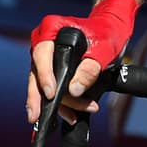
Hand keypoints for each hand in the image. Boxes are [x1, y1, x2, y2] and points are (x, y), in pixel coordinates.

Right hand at [26, 0, 136, 124]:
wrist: (111, 29)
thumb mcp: (103, 49)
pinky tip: (71, 114)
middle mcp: (43, 42)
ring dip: (59, 104)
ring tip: (73, 116)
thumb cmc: (106, 33)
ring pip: (44, 85)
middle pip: (36, 73)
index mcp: (51, 29)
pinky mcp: (52, 70)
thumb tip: (74, 90)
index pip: (41, 55)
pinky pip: (52, 89)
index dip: (44, 76)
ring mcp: (46, 57)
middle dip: (38, 98)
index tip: (51, 94)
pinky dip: (62, 103)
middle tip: (36, 117)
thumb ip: (90, 68)